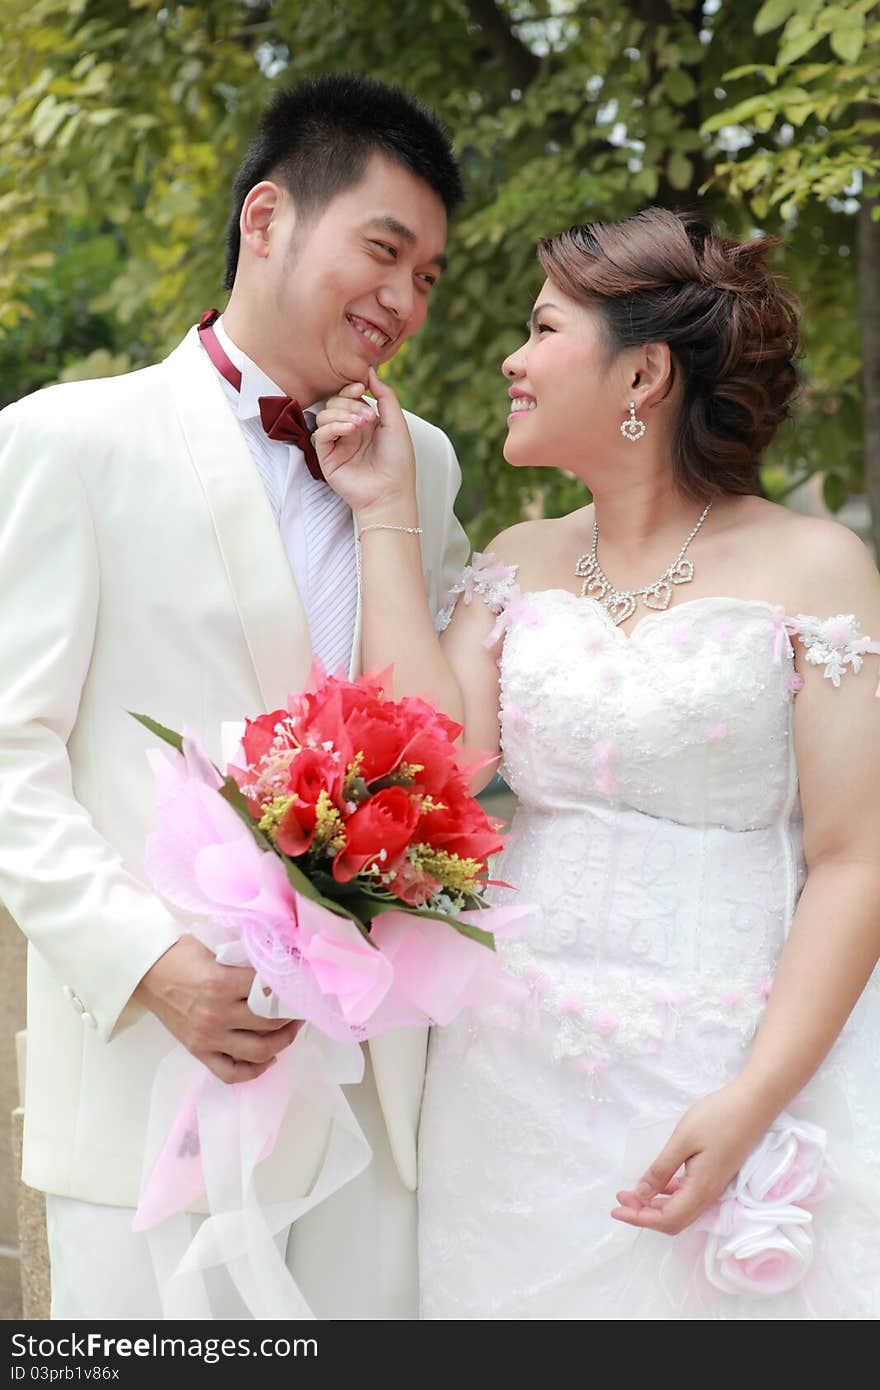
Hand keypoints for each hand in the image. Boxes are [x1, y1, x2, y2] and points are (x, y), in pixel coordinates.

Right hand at [134, 935, 301, 1083]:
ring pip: (258, 1051)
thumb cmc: (181, 955)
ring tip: (290, 1029)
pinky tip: (268, 1059)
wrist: (146, 972)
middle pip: (271, 1021)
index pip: (270, 990)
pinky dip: (253, 1071)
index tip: (302, 982)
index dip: (291, 986)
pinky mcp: (198, 1051)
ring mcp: (207, 1037)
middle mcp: (217, 1014)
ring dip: (283, 1042)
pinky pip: (231, 1073)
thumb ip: (245, 957)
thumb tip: (280, 961)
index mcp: (221, 982)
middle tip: (302, 1005)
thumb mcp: (215, 946)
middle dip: (293, 1014)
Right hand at [312, 367, 416, 523]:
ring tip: (361, 426)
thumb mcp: (397, 422)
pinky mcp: (326, 457)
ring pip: (324, 416)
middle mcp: (348, 431)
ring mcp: (336, 444)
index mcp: (364, 422)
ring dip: (342, 415)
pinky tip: (349, 431)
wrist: (391, 492)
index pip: (347, 396)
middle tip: (368, 417)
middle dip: (350, 404)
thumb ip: (385, 395)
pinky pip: (320, 434)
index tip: (361, 388)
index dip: (350, 389)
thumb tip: (370, 372)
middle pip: (334, 403)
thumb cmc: (398, 461)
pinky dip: (333, 427)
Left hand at [611, 1081, 777, 1235]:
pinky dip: (668, 1194)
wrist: (754, 1103)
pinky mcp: (716, 1175)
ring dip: (655, 1205)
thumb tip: (640, 1195)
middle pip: (674, 1220)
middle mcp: (709, 1195)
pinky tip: (657, 1182)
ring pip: (681, 1209)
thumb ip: (661, 1170)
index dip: (639, 1218)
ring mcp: (714, 1186)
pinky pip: (689, 1196)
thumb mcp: (683, 1140)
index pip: (667, 1219)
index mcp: (700, 1190)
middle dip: (644, 1214)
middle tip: (620, 1200)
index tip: (616, 1209)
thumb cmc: (717, 1117)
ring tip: (631, 1192)